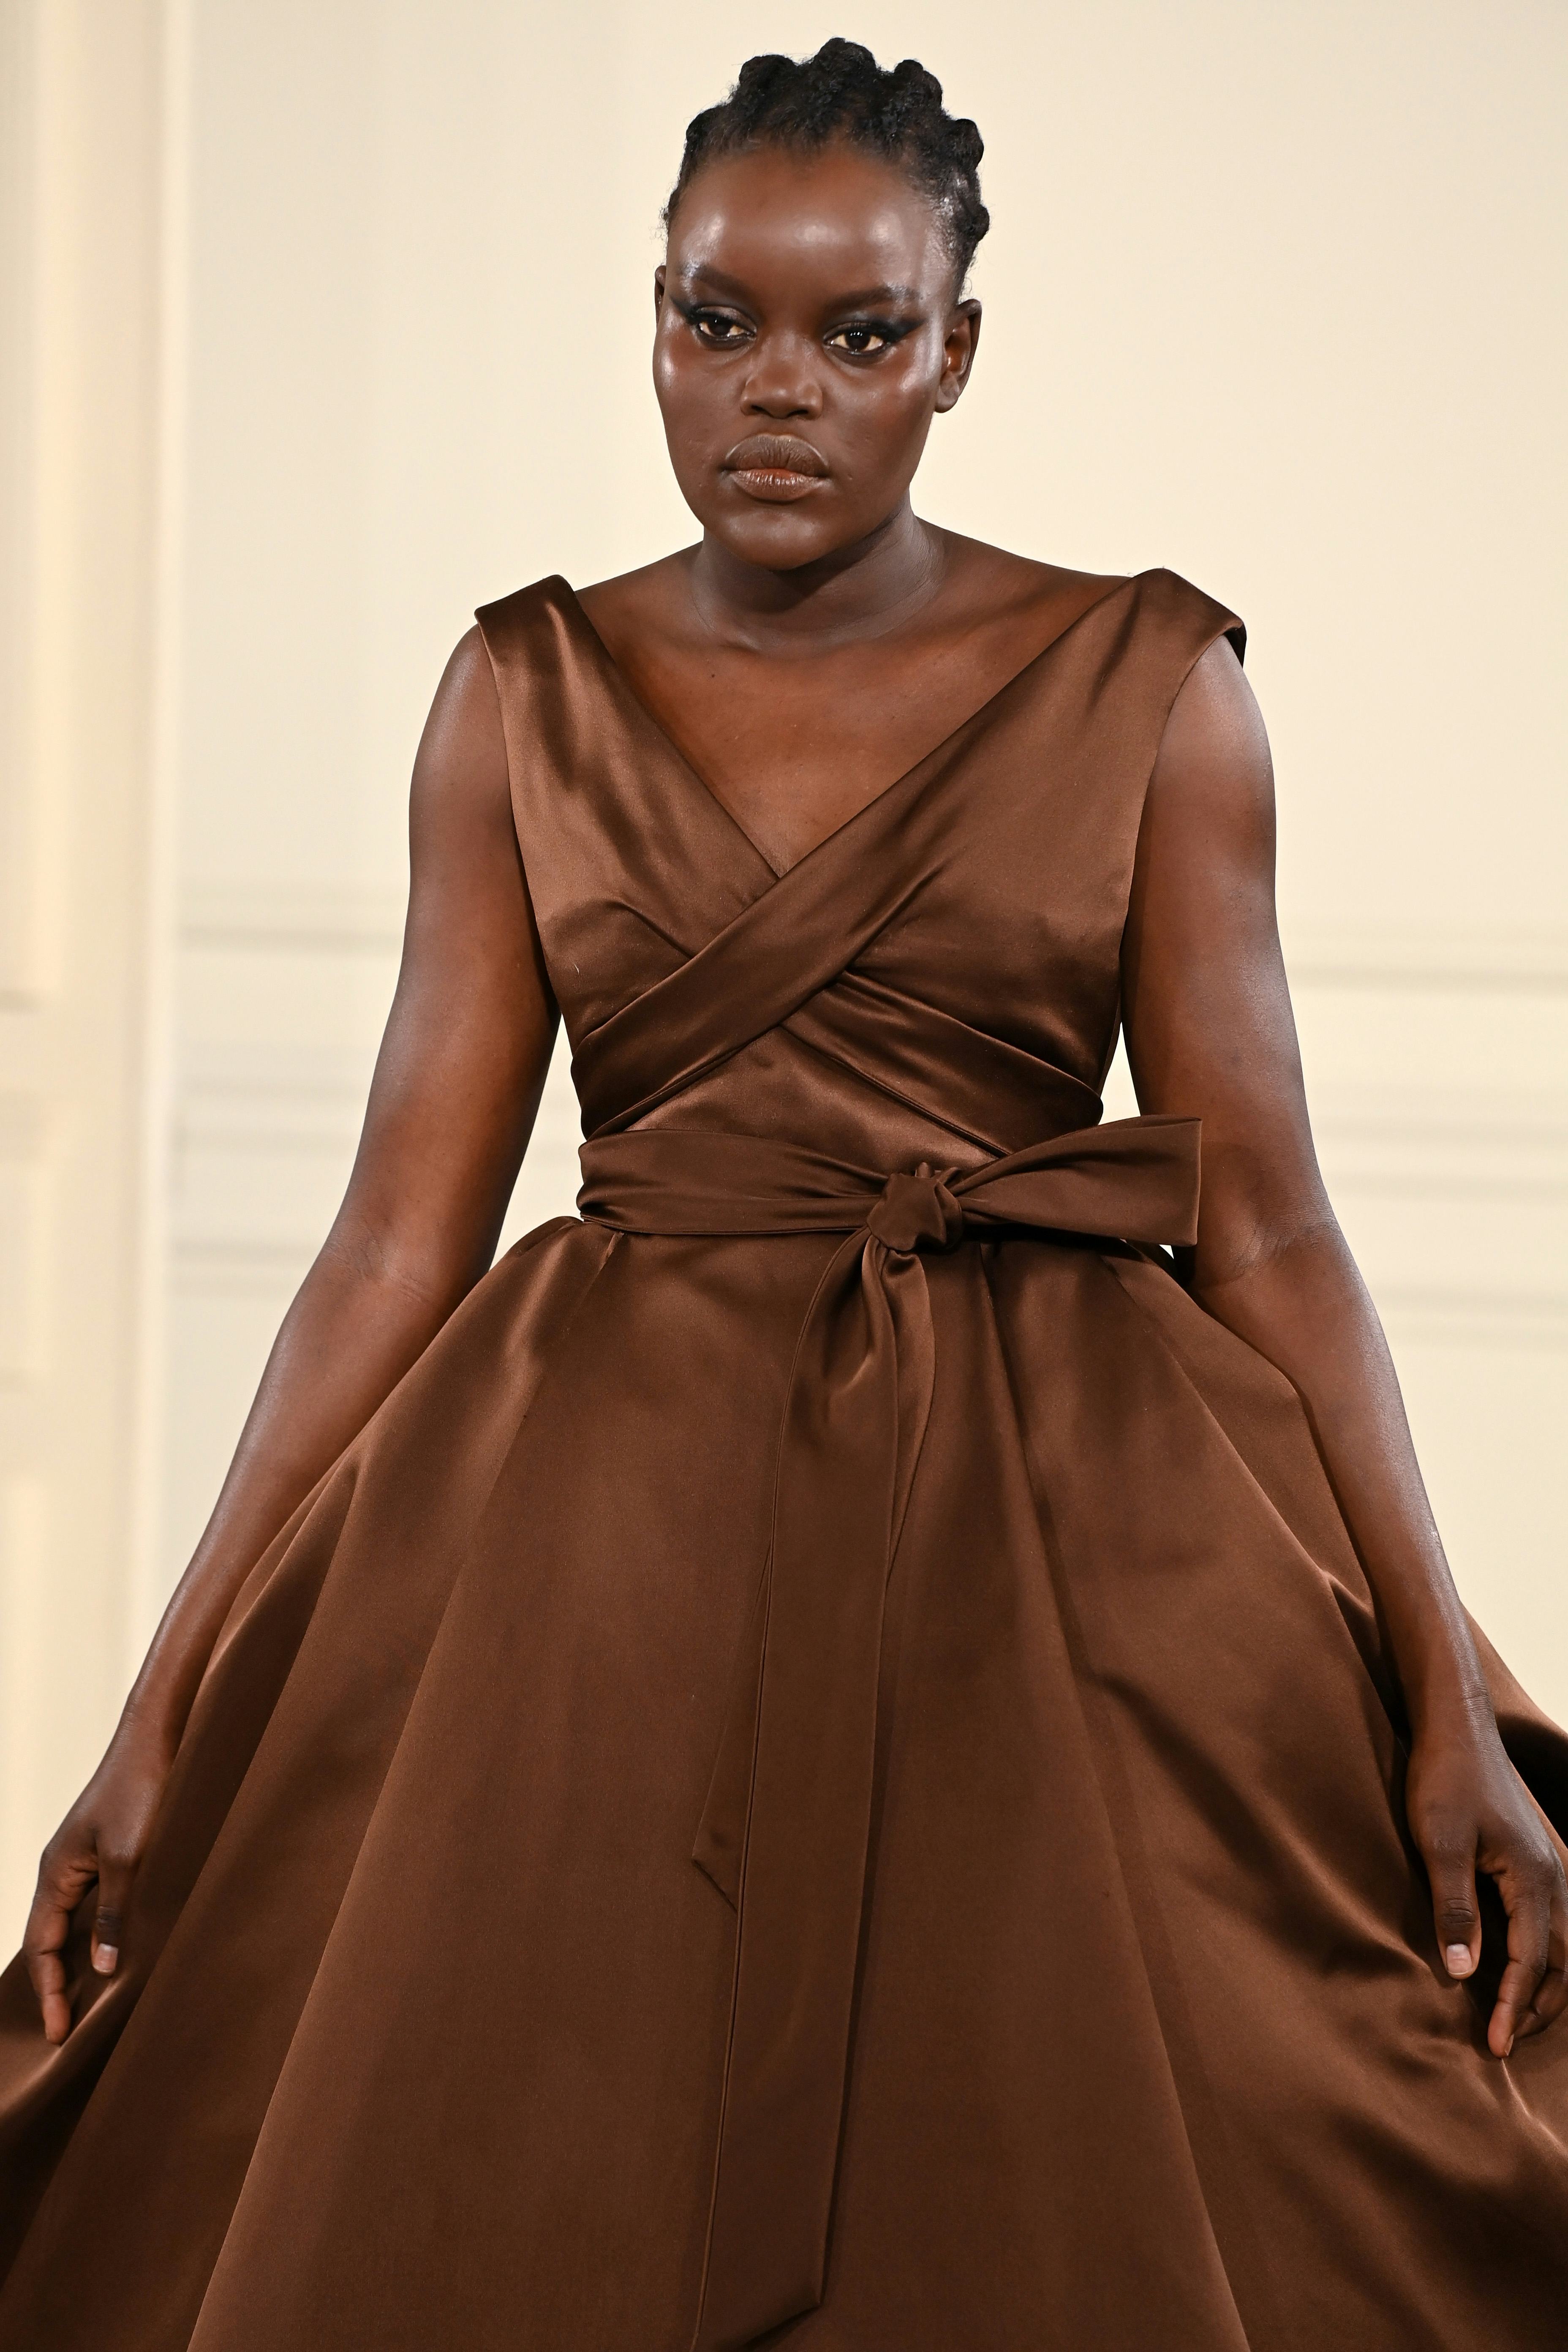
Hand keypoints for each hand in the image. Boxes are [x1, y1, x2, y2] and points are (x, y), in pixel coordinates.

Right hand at [24, 1716, 173, 2045]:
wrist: (155, 1741)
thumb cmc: (138, 1792)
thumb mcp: (127, 1858)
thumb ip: (113, 1913)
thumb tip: (102, 1968)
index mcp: (55, 1874)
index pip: (41, 1946)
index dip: (48, 1990)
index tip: (57, 2030)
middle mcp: (63, 1871)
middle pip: (50, 1939)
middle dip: (56, 1984)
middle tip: (67, 2028)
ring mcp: (84, 1861)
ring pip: (73, 1923)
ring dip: (79, 1960)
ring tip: (91, 2002)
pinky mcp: (110, 1852)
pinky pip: (95, 1904)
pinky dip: (100, 1934)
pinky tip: (118, 1950)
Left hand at [1406, 1704, 1567, 2056]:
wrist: (1455, 1727)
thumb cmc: (1444, 1780)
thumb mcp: (1440, 1843)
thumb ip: (1455, 1907)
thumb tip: (1465, 1972)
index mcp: (1534, 1879)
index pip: (1533, 1963)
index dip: (1515, 2008)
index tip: (1497, 2046)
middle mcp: (1554, 1877)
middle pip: (1564, 1964)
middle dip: (1540, 2008)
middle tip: (1507, 2041)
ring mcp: (1548, 1868)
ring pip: (1564, 1945)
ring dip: (1545, 1984)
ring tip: (1515, 2017)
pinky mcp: (1532, 1861)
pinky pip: (1552, 1923)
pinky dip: (1544, 1956)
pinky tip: (1517, 1967)